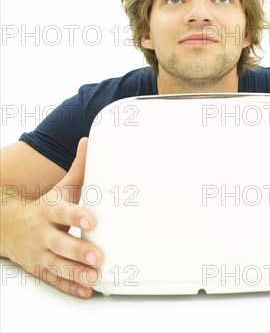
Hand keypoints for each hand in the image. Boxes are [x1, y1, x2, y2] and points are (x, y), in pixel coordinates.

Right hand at [8, 137, 103, 298]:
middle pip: (61, 244)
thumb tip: (88, 142)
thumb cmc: (44, 206)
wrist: (9, 227)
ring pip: (57, 266)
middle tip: (98, 256)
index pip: (63, 213)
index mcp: (49, 211)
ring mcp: (40, 254)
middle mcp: (43, 234)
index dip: (76, 217)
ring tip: (94, 276)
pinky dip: (69, 286)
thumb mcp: (60, 188)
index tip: (92, 221)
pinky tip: (85, 290)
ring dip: (76, 272)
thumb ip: (78, 168)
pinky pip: (55, 280)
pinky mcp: (41, 269)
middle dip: (78, 251)